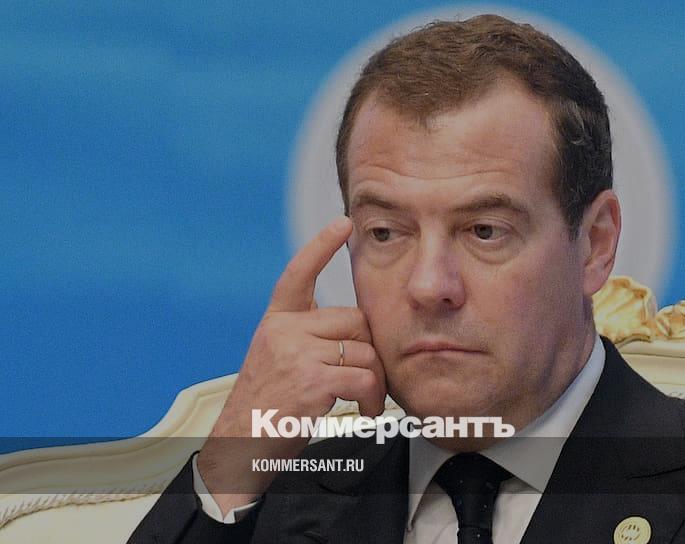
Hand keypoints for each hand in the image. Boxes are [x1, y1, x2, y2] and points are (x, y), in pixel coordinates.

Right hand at [196, 216, 386, 513]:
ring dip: (376, 382)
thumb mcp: (280, 359)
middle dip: (371, 350)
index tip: (342, 223)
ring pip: (365, 352)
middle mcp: (283, 330)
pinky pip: (364, 378)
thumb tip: (357, 328)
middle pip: (355, 320)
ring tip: (368, 401)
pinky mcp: (311, 380)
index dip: (321, 246)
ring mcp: (295, 353)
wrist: (240, 447)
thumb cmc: (269, 406)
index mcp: (276, 321)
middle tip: (372, 379)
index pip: (298, 274)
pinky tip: (364, 410)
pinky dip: (372, 398)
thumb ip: (308, 336)